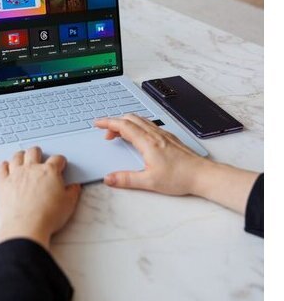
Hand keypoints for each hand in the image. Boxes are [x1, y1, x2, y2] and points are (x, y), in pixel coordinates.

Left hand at [0, 146, 80, 250]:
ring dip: (21, 156)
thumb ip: (72, 192)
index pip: (57, 159)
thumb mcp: (68, 205)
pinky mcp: (3, 183)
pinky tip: (6, 166)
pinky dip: (4, 166)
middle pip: (34, 152)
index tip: (60, 163)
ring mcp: (16, 175)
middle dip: (38, 152)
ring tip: (23, 158)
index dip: (60, 161)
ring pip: (17, 157)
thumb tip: (74, 187)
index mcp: (49, 172)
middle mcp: (32, 169)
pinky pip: (2, 168)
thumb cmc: (47, 216)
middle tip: (40, 155)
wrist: (26, 227)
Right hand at [94, 114, 257, 213]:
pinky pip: (149, 124)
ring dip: (126, 123)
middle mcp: (155, 134)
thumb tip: (109, 178)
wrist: (202, 175)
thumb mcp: (149, 182)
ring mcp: (163, 134)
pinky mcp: (169, 137)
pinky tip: (138, 137)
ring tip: (119, 134)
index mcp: (147, 142)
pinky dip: (137, 125)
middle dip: (114, 122)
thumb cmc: (180, 177)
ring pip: (140, 120)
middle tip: (106, 133)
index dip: (107, 122)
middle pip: (130, 118)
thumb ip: (126, 179)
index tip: (97, 123)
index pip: (123, 125)